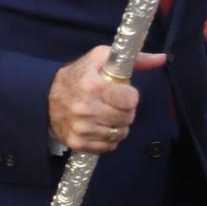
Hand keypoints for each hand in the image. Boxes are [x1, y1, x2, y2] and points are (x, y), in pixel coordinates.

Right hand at [46, 46, 166, 153]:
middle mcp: (86, 109)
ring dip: (118, 126)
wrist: (44, 98)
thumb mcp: (100, 59)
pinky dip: (108, 139)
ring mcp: (81, 128)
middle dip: (125, 111)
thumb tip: (162, 58)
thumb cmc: (78, 76)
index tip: (121, 92)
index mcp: (93, 86)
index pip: (131, 99)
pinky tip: (99, 127)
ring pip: (120, 134)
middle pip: (127, 118)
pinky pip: (108, 147)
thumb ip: (133, 59)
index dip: (129, 95)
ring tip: (106, 115)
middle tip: (113, 104)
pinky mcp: (77, 143)